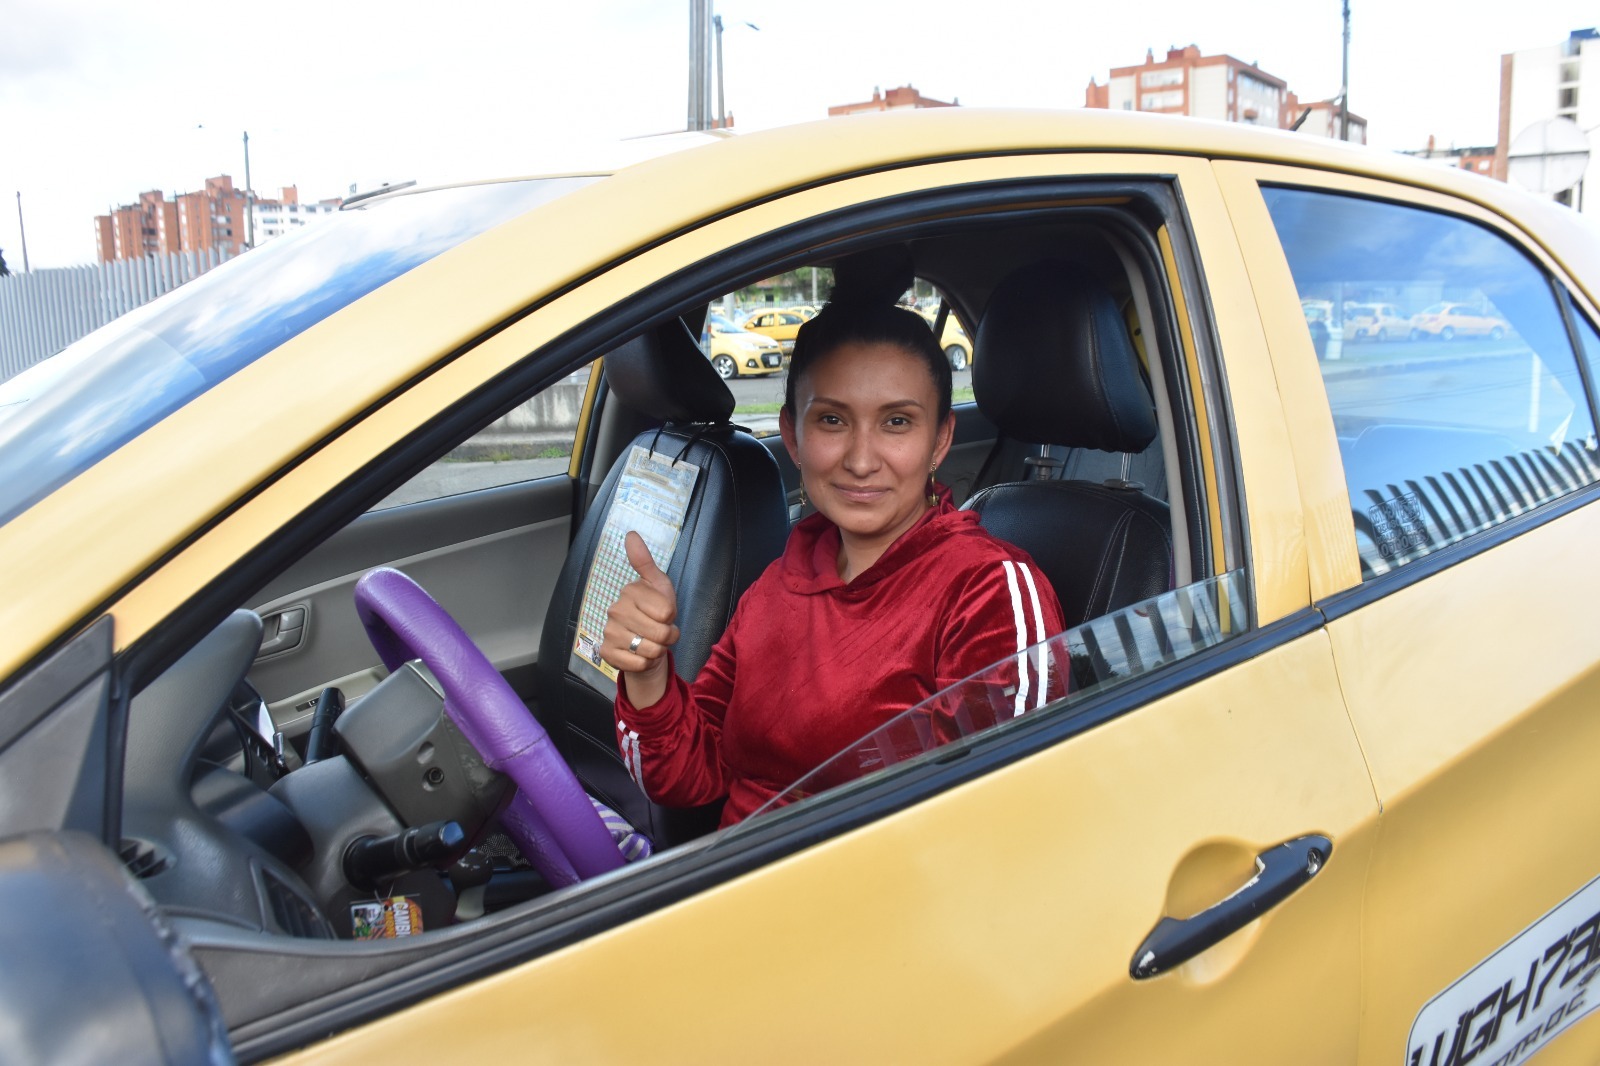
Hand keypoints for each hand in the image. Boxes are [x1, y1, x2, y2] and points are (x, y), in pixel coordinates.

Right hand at [601, 532, 680, 706]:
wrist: (643, 642)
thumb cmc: (655, 612)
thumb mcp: (658, 585)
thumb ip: (645, 561)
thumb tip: (630, 534)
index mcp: (629, 592)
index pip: (667, 611)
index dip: (672, 617)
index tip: (664, 614)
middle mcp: (615, 610)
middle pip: (661, 632)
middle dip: (667, 636)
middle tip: (660, 631)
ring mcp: (609, 632)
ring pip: (651, 650)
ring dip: (658, 650)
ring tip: (651, 642)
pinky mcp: (607, 653)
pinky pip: (638, 664)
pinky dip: (645, 663)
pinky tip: (640, 655)